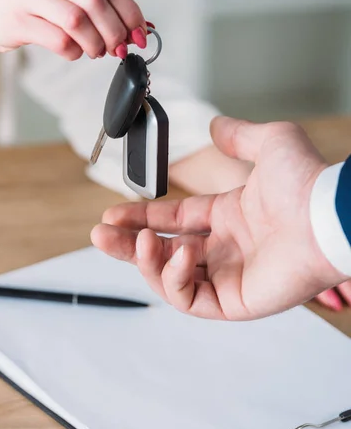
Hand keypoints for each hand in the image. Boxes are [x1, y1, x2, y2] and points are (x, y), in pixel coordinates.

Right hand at [0, 0, 146, 64]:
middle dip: (116, 31)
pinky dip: (74, 52)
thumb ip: (99, 6)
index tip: (140, 35)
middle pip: (96, 1)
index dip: (130, 12)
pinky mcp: (18, 20)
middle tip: (120, 49)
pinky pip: (59, 40)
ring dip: (96, 43)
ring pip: (78, 20)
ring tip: (96, 52)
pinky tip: (73, 52)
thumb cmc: (29, 4)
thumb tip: (143, 27)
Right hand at [91, 117, 346, 320]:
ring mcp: (230, 275)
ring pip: (171, 279)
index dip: (141, 218)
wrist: (328, 214)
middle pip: (163, 252)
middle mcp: (226, 247)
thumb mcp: (269, 142)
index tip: (112, 214)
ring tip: (139, 241)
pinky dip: (176, 278)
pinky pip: (192, 298)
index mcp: (228, 216)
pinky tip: (181, 252)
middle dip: (128, 245)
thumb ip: (239, 135)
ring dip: (146, 261)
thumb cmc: (306, 181)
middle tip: (100, 236)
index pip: (173, 221)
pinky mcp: (236, 301)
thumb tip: (217, 127)